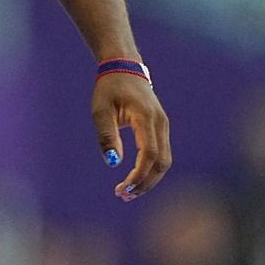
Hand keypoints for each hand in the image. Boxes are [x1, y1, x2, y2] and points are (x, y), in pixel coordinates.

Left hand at [92, 73, 171, 202]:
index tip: (123, 189)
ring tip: (127, 192)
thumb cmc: (109, 89)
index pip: (149, 153)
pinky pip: (161, 154)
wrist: (123, 68)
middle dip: (145, 183)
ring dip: (148, 179)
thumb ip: (107, 136)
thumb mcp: (100, 110)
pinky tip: (135, 179)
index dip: (139, 175)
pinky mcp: (161, 128)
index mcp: (145, 117)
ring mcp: (163, 126)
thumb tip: (113, 163)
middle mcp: (160, 123)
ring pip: (164, 161)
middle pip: (161, 162)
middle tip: (123, 196)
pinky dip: (150, 170)